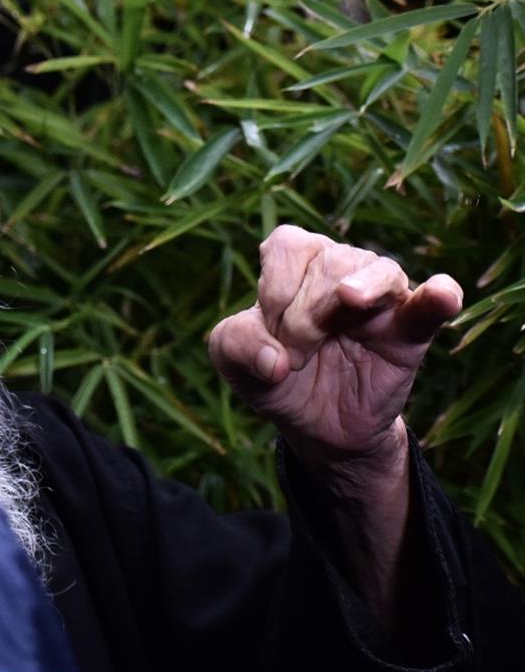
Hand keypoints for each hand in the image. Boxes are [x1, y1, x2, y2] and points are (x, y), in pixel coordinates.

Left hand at [208, 225, 462, 472]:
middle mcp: (339, 270)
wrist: (315, 426)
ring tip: (348, 306)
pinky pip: (433, 302)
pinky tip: (439, 295)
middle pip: (329, 260)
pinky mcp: (410, 331)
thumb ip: (234, 345)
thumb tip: (274, 360)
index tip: (271, 334)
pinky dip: (440, 295)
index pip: (288, 245)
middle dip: (304, 312)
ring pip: (378, 270)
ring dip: (357, 295)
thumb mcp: (232, 361)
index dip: (276, 288)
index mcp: (294, 266)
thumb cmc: (272, 375)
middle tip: (296, 355)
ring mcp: (380, 298)